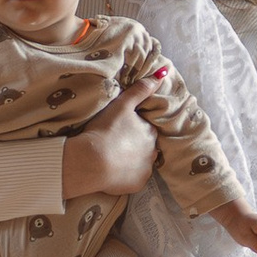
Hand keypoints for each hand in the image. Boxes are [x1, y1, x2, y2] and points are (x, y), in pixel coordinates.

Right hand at [58, 71, 165, 197]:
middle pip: (146, 146)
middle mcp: (153, 152)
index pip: (147, 128)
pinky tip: (114, 170)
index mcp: (150, 132)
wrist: (92, 161)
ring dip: (132, 159)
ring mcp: (146, 170)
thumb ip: (141, 89)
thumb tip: (163, 72)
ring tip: (113, 156)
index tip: (121, 128)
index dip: (135, 127)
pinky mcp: (136, 185)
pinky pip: (133, 178)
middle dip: (135, 144)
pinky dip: (126, 174)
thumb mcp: (122, 104)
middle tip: (116, 142)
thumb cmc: (106, 130)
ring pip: (141, 162)